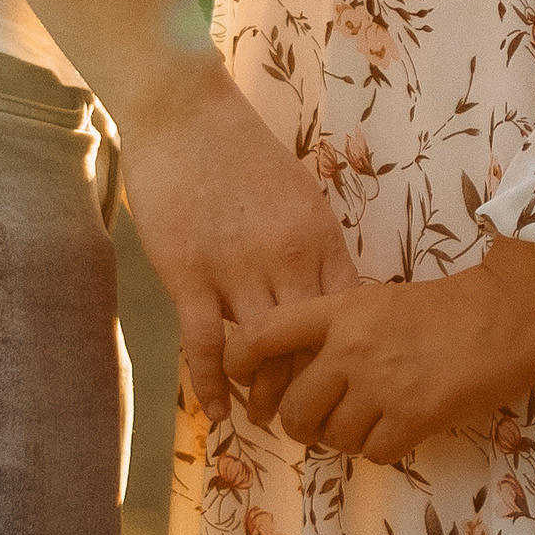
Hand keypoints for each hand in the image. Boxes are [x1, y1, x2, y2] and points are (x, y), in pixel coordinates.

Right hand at [120, 56, 359, 422]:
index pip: (347, 314)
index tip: (347, 379)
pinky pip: (206, 345)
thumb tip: (328, 285)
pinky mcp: (190, 277)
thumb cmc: (243, 151)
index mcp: (319, 239)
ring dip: (266, 392)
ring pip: (264, 352)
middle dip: (313, 385)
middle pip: (312, 343)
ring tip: (267, 419)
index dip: (349, 354)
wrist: (186, 114)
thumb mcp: (299, 195)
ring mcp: (238, 271)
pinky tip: (218, 412)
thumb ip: (312, 244)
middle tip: (311, 416)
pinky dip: (214, 385)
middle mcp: (287, 261)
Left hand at [226, 239, 534, 463]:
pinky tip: (399, 429)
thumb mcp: (380, 302)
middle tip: (319, 421)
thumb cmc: (448, 306)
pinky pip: (372, 453)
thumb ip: (339, 332)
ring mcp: (381, 384)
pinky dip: (381, 449)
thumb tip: (300, 377)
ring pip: (331, 437)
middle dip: (301, 423)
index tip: (241, 381)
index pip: (261, 336)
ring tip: (369, 422)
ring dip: (345, 439)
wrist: (510, 312)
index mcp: (340, 311)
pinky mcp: (413, 416)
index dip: (238, 364)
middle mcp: (350, 348)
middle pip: (291, 407)